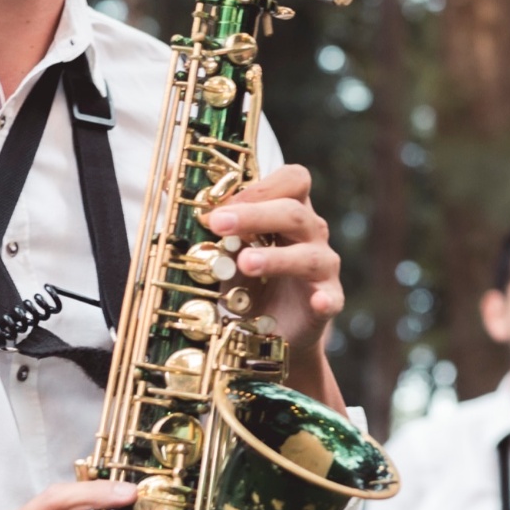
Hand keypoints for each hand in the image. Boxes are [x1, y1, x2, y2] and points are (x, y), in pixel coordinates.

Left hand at [206, 165, 341, 355]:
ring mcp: (323, 267)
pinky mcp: (327, 301)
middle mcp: (311, 234)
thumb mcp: (229, 250)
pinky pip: (331, 299)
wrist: (270, 330)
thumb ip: (216, 228)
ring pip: (307, 255)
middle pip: (293, 213)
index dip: (260, 187)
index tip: (221, 205)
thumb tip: (179, 190)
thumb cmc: (250, 280)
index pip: (293, 180)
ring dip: (276, 258)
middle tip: (218, 223)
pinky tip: (317, 302)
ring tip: (246, 263)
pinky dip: (325, 299)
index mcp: (291, 211)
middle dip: (254, 215)